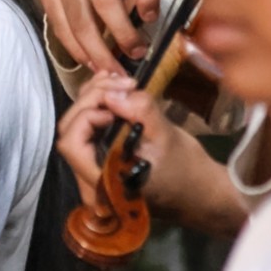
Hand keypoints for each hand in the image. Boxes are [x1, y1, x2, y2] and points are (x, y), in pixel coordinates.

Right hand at [36, 0, 159, 72]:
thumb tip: (145, 25)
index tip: (153, 18)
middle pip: (104, 1)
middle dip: (122, 34)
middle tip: (136, 55)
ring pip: (80, 20)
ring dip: (98, 51)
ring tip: (113, 69)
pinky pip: (61, 26)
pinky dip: (77, 49)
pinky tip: (92, 61)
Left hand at [56, 73, 214, 215]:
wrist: (200, 190)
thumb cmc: (186, 170)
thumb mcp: (167, 137)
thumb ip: (139, 112)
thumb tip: (111, 93)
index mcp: (102, 184)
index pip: (72, 142)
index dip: (88, 115)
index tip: (117, 103)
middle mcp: (88, 180)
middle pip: (70, 129)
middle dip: (92, 99)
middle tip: (121, 83)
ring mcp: (92, 168)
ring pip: (77, 124)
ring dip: (95, 97)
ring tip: (119, 80)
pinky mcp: (100, 155)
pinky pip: (89, 126)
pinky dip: (99, 104)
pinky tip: (115, 87)